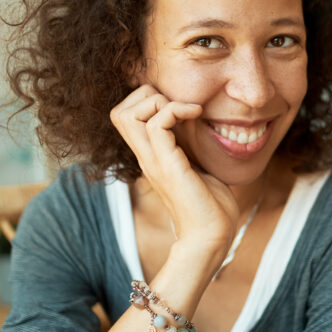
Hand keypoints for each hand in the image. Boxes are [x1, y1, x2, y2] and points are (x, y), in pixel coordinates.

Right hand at [110, 85, 238, 254]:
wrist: (211, 236)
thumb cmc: (211, 205)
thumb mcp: (198, 162)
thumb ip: (190, 140)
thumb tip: (196, 113)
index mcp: (150, 155)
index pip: (126, 116)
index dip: (147, 100)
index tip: (179, 105)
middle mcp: (146, 156)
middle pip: (119, 112)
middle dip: (148, 95)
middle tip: (179, 106)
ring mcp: (153, 161)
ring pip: (128, 114)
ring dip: (159, 101)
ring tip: (188, 111)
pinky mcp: (168, 166)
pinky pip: (158, 123)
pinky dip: (176, 109)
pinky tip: (197, 115)